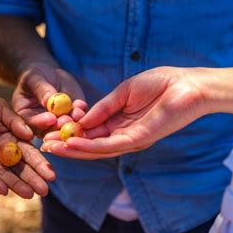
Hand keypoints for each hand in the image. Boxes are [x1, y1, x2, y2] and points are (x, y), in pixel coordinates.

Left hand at [0, 90, 54, 198]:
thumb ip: (13, 120)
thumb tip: (30, 135)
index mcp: (12, 136)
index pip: (29, 152)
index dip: (39, 164)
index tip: (51, 175)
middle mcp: (2, 149)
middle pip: (19, 167)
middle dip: (32, 178)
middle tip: (44, 191)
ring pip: (4, 173)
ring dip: (16, 184)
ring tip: (29, 195)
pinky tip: (4, 191)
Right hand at [12, 63, 87, 136]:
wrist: (51, 75)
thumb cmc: (37, 75)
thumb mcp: (35, 78)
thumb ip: (41, 89)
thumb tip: (49, 100)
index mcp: (26, 116)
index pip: (31, 123)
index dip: (41, 122)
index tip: (51, 118)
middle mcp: (41, 125)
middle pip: (49, 131)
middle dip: (59, 127)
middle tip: (66, 120)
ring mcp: (57, 124)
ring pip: (65, 128)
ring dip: (72, 122)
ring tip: (77, 112)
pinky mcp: (71, 118)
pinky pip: (77, 120)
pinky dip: (81, 114)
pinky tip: (81, 105)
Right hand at [41, 67, 206, 158]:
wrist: (188, 84)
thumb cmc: (161, 83)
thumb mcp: (123, 92)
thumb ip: (103, 107)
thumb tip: (82, 119)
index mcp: (120, 122)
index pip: (91, 133)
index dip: (70, 134)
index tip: (50, 134)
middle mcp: (124, 135)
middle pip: (91, 145)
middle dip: (67, 146)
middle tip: (44, 146)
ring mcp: (132, 139)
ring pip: (98, 149)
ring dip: (74, 149)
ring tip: (52, 147)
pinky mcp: (140, 139)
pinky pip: (111, 145)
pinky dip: (91, 146)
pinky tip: (73, 143)